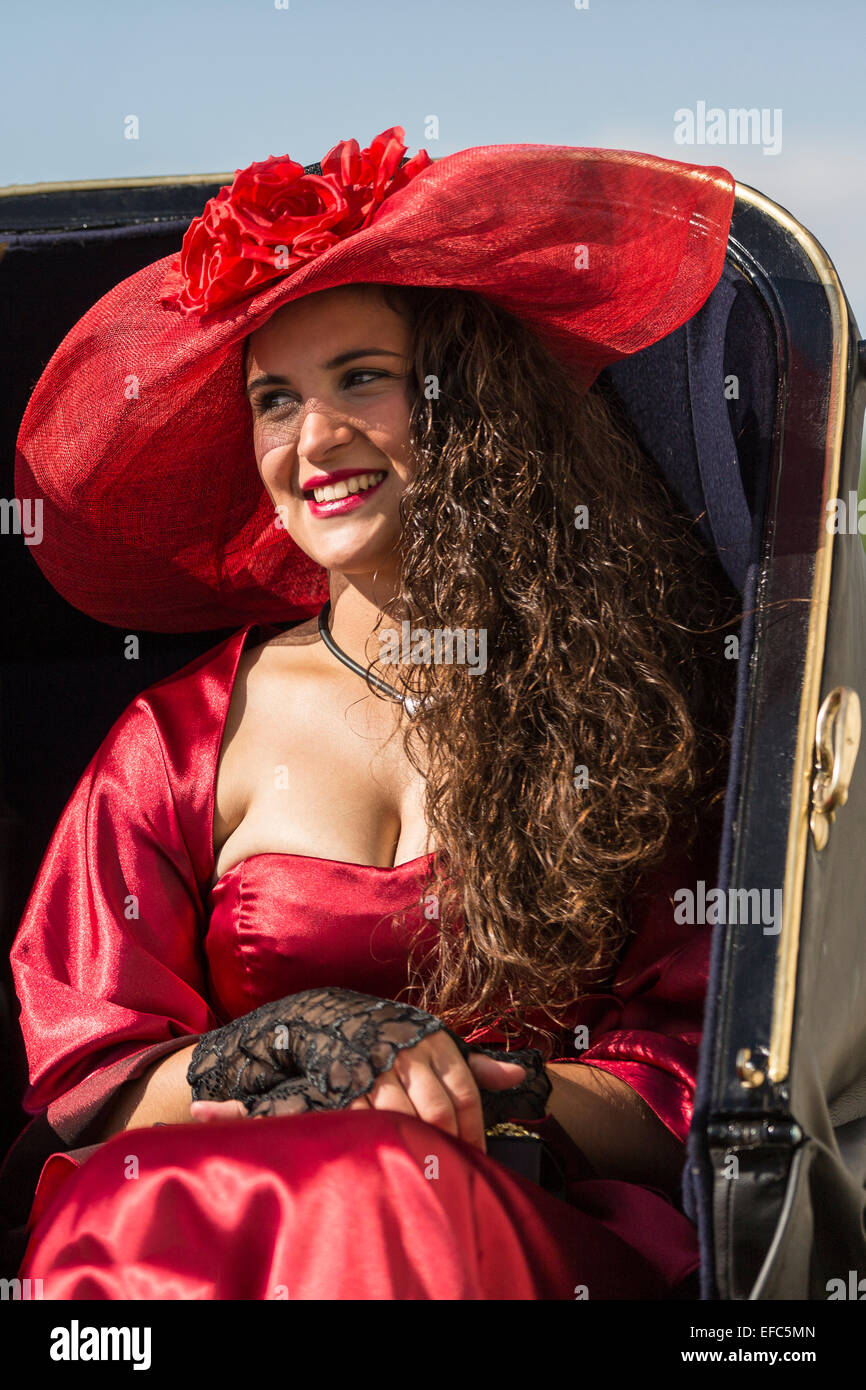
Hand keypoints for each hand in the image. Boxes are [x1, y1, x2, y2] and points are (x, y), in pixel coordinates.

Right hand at [187, 985, 551, 1148]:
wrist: (335, 1018)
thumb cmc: (398, 1036)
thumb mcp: (438, 1041)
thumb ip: (477, 1064)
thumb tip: (519, 1076)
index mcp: (436, 1044)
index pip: (465, 1092)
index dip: (475, 1130)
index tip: (479, 1156)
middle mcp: (409, 1055)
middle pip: (438, 1109)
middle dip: (449, 1144)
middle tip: (454, 1171)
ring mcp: (378, 1071)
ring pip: (406, 1118)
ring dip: (419, 1146)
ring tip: (428, 1171)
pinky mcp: (350, 1087)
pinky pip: (372, 1121)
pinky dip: (385, 1141)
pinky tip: (393, 1157)